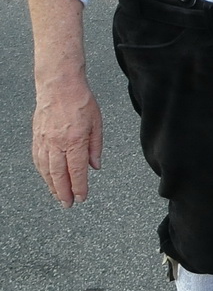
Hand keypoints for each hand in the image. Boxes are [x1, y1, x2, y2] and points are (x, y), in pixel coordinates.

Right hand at [32, 75, 102, 206]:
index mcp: (74, 140)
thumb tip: (95, 166)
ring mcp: (44, 141)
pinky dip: (42, 172)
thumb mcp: (97, 123)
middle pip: (59, 175)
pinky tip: (47, 178)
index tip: (82, 197)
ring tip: (58, 196)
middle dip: (64, 192)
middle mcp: (57, 143)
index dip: (79, 187)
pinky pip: (38, 160)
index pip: (76, 171)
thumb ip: (95, 147)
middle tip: (68, 204)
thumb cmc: (81, 101)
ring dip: (52, 185)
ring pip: (46, 170)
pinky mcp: (36, 137)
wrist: (59, 86)